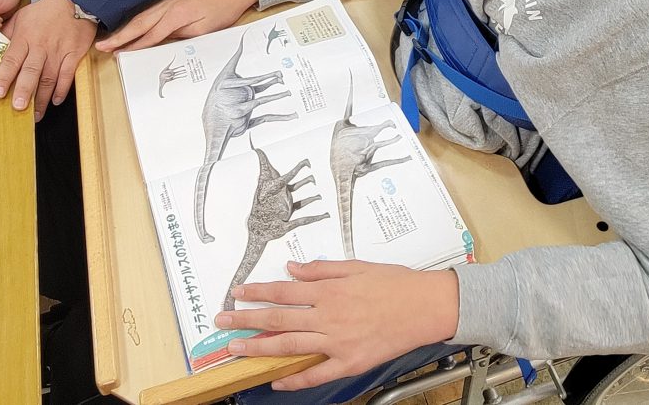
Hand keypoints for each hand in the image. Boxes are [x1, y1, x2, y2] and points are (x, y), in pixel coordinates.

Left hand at [0, 0, 97, 120]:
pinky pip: (67, 76)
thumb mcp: (21, 16)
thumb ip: (7, 33)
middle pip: (31, 72)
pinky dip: (62, 90)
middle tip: (18, 107)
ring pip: (49, 78)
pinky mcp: (74, 55)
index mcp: (25, 37)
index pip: (11, 60)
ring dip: (42, 98)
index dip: (4, 77)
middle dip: (24, 91)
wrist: (76, 2)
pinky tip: (56, 100)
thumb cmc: (47, 11)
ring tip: (36, 114)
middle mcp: (41, 47)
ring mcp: (58, 52)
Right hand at [96, 0, 257, 51]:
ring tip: (111, 40)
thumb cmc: (223, 10)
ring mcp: (170, 1)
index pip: (150, 34)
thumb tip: (164, 45)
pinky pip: (150, 12)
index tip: (118, 54)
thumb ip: (182, 38)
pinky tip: (132, 27)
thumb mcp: (205, 31)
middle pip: (139, 23)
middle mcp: (168, 6)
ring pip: (143, 17)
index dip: (133, 46)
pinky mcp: (173, 0)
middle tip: (102, 46)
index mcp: (176, 15)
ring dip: (126, 28)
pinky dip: (138, 21)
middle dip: (120, 36)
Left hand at [216, 261, 459, 390]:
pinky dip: (296, 380)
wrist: (426, 306)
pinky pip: (317, 373)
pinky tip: (278, 382)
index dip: (257, 292)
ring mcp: (338, 341)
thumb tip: (293, 269)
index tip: (236, 293)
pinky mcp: (350, 362)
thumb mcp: (356, 266)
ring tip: (236, 350)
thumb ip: (321, 269)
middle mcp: (329, 316)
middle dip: (246, 320)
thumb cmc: (395, 284)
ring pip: (290, 345)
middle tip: (222, 322)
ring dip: (260, 348)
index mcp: (329, 290)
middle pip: (278, 318)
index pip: (283, 291)